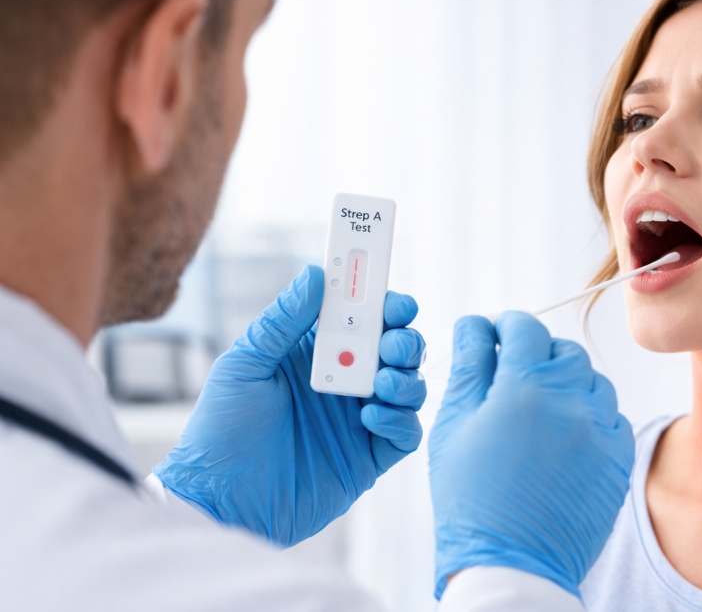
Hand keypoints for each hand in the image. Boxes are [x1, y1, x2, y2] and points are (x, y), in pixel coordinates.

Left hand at [153, 265, 426, 546]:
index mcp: (316, 353)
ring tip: (381, 382)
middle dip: (404, 339)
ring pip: (410, 386)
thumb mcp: (246, 365)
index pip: (364, 318)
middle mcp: (345, 382)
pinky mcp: (369, 457)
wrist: (219, 500)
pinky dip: (399, 419)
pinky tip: (370, 417)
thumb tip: (316, 274)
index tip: (393, 300)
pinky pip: (406, 432)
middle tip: (391, 344)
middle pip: (397, 349)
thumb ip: (284, 320)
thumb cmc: (221, 430)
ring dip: (406, 377)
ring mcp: (359, 419)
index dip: (385, 304)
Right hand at [429, 312, 634, 597]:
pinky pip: (610, 415)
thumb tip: (475, 325)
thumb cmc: (471, 500)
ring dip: (567, 383)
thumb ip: (469, 366)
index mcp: (524, 388)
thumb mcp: (453, 426)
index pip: (524, 327)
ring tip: (539, 411)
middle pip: (562, 349)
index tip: (496, 335)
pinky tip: (563, 437)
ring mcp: (602, 430)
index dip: (506, 325)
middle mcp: (572, 401)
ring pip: (591, 379)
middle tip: (513, 378)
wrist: (511, 566)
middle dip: (536, 353)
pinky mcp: (619, 458)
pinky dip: (589, 415)